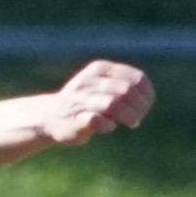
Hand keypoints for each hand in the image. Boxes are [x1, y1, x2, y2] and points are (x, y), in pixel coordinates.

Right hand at [35, 61, 151, 146]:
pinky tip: (109, 127)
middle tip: (137, 117)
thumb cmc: (84, 102)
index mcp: (99, 69)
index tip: (144, 106)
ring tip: (132, 123)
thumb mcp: (103, 83)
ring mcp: (78, 100)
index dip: (146, 95)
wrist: (48, 117)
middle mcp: (88, 82)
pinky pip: (97, 121)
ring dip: (128, 116)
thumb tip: (147, 97)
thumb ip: (125, 84)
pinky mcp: (74, 120)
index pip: (136, 79)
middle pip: (126, 91)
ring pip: (112, 103)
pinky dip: (108, 126)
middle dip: (139, 107)